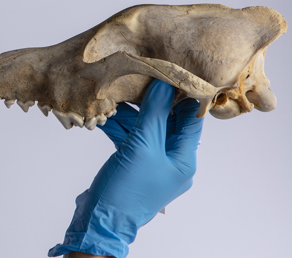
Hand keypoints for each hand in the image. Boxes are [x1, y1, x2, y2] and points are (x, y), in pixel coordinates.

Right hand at [48, 80, 203, 257]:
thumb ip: (154, 114)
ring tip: (117, 92)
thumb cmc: (127, 190)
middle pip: (166, 121)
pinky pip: (130, 137)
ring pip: (145, 127)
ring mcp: (150, 162)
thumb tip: (165, 83)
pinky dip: (120, 125)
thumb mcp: (142, 147)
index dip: (184, 94)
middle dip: (152, 99)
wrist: (101, 220)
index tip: (173, 71)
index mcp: (183, 159)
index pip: (191, 119)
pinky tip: (106, 113)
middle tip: (140, 76)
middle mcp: (171, 160)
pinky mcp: (131, 163)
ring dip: (131, 112)